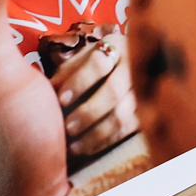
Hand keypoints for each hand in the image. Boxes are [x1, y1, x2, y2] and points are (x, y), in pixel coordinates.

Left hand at [49, 32, 138, 157]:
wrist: (137, 64)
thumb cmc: (101, 61)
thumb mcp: (86, 57)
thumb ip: (68, 71)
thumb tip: (48, 89)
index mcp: (116, 47)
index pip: (99, 63)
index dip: (79, 82)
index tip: (60, 100)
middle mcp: (134, 66)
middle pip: (114, 91)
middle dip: (89, 112)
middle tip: (68, 127)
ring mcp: (144, 90)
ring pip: (124, 115)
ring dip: (97, 133)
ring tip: (75, 146)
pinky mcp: (147, 111)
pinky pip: (128, 130)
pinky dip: (107, 141)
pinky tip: (88, 149)